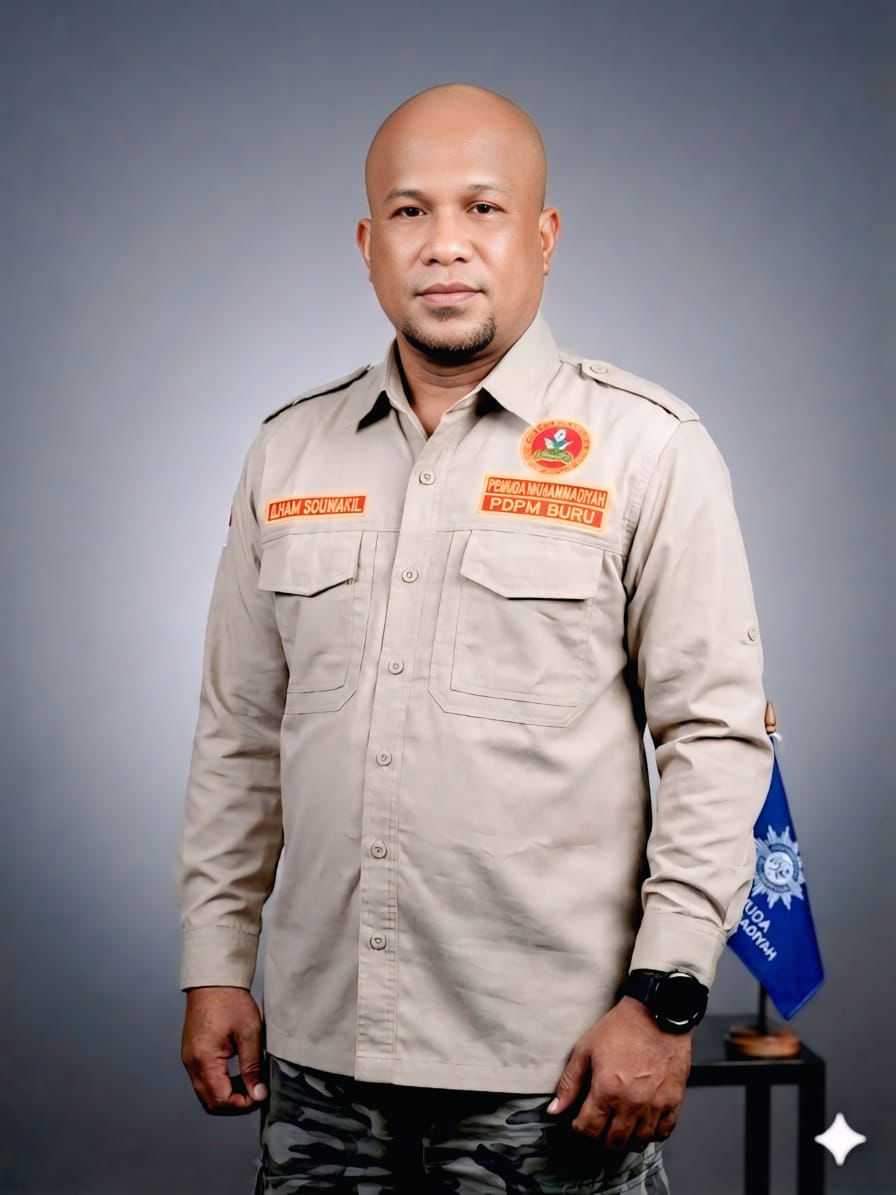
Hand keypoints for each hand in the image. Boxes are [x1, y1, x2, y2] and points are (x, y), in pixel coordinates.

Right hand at [181, 986, 268, 1114]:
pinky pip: (203, 1080)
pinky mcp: (191, 1054)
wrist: (213, 980)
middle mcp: (192, 1064)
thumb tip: (257, 1094)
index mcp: (204, 1060)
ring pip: (206, 1093)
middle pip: (210, 1102)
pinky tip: (236, 1073)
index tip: (260, 1095)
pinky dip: (219, 1084)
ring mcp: (189, 1060)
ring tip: (249, 1083)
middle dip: (234, 1104)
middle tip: (255, 1093)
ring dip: (226, 1095)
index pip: (220, 1100)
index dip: (242, 1104)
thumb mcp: (249, 1033)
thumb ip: (252, 1067)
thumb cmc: (230, 1001)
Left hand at [546, 996, 692, 1152]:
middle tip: (600, 1128)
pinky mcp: (673, 1100)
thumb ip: (570, 1082)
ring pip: (639, 1141)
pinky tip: (645, 1126)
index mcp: (607, 1090)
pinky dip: (653, 1134)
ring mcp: (654, 1105)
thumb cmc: (623, 1027)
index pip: (589, 1129)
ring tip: (621, 1128)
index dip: (580, 1129)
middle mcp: (631, 1103)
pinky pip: (664, 1131)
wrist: (657, 1012)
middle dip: (602, 1138)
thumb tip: (555, 1108)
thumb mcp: (586, 1049)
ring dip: (627, 1140)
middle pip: (614, 1141)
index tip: (580, 1123)